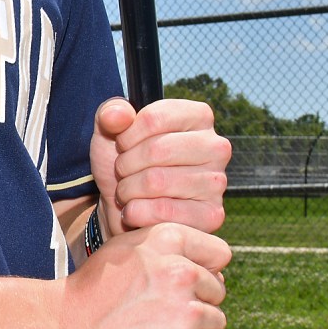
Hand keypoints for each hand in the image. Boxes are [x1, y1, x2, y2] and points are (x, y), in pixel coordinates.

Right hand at [58, 223, 229, 328]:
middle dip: (196, 300)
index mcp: (169, 239)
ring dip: (193, 328)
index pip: (220, 254)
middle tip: (158, 310)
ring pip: (215, 321)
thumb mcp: (127, 248)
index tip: (179, 283)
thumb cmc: (96, 290)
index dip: (204, 269)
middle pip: (218, 290)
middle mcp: (181, 271)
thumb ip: (169, 247)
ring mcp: (185, 312)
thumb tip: (210, 266)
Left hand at [91, 98, 230, 237]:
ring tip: (128, 191)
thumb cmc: (125, 164)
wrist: (123, 209)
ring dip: (127, 190)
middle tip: (122, 173)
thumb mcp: (110, 132)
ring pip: (156, 182)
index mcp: (198, 116)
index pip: (154, 118)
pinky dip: (136, 212)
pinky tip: (136, 210)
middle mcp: (216, 147)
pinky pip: (162, 211)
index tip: (123, 146)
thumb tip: (118, 115)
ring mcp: (217, 182)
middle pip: (156, 150)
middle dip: (125, 165)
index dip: (126, 136)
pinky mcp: (211, 215)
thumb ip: (110, 113)